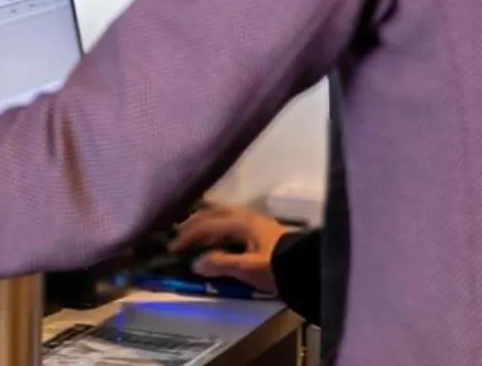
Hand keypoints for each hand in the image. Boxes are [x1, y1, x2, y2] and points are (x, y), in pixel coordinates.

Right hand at [168, 204, 288, 294]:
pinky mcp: (259, 229)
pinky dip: (215, 227)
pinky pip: (229, 221)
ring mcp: (253, 220)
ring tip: (192, 233)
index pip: (206, 225)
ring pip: (221, 215)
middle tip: (177, 236)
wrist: (309, 269)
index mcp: (240, 221)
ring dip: (204, 223)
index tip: (172, 249)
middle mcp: (244, 215)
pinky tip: (215, 236)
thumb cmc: (278, 267)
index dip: (187, 236)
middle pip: (212, 213)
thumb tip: (195, 263)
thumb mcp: (248, 268)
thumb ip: (221, 264)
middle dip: (192, 224)